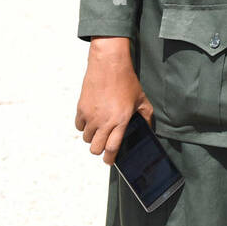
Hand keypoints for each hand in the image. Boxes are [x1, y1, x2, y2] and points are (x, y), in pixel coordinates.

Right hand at [75, 36, 152, 165]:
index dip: (110, 158)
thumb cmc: (127, 81)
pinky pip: (79, 126)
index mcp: (120, 120)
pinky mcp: (81, 108)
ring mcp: (90, 115)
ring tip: (101, 129)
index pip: (111, 148)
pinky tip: (92, 120)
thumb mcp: (142, 99)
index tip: (110, 161)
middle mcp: (104, 120)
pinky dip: (84, 126)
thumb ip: (146, 117)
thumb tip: (147, 129)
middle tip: (105, 145)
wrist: (109, 64)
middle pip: (95, 148)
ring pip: (86, 138)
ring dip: (93, 137)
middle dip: (100, 150)